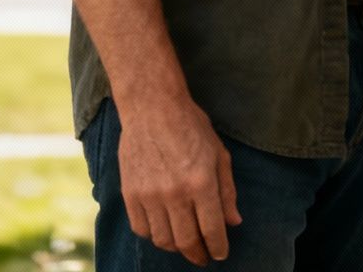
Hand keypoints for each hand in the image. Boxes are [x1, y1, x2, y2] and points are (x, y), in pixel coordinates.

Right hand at [118, 94, 241, 264]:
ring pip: (163, 239)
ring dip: (176, 246)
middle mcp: (174, 193)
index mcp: (201, 183)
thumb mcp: (219, 154)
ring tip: (184, 243)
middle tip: (203, 257)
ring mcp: (149, 195)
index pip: (212, 230)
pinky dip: (153, 235)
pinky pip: (141, 228)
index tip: (220, 254)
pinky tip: (163, 229)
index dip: (218, 248)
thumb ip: (227, 191)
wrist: (152, 106)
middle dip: (198, 254)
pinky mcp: (129, 193)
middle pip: (186, 241)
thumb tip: (233, 222)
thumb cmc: (190, 126)